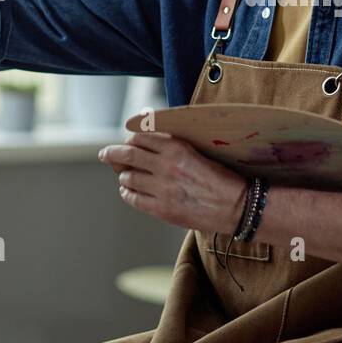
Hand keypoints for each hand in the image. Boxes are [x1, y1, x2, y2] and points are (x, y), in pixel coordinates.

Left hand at [99, 132, 247, 232]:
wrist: (236, 206)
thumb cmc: (221, 178)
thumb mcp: (198, 152)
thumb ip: (173, 145)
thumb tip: (148, 132)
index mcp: (177, 148)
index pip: (140, 137)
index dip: (130, 139)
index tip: (126, 142)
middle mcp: (167, 166)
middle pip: (127, 154)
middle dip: (112, 153)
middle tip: (105, 154)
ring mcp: (163, 189)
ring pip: (128, 177)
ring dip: (125, 175)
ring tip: (128, 177)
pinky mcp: (162, 210)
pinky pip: (133, 198)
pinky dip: (128, 193)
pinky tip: (130, 191)